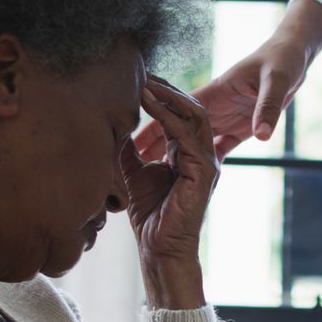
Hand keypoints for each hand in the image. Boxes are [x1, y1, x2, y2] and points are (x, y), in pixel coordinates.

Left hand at [121, 76, 220, 308]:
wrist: (159, 248)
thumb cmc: (150, 215)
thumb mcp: (133, 172)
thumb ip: (130, 148)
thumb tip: (114, 123)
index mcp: (188, 153)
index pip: (180, 114)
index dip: (161, 95)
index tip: (139, 78)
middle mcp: (202, 154)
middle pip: (191, 109)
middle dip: (168, 89)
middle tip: (143, 73)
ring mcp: (207, 162)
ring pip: (195, 116)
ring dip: (169, 97)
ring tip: (146, 83)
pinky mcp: (205, 172)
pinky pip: (188, 135)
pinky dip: (168, 117)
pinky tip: (149, 104)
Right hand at [134, 0, 321, 160]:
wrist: (294, 55)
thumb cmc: (284, 62)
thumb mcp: (277, 82)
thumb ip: (268, 107)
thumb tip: (260, 136)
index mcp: (216, 94)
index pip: (178, 110)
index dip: (156, 121)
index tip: (134, 137)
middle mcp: (215, 107)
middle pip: (176, 126)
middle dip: (152, 140)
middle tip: (126, 156)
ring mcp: (224, 117)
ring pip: (189, 136)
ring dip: (169, 149)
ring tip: (145, 167)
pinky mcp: (236, 126)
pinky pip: (211, 144)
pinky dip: (196, 155)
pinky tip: (182, 171)